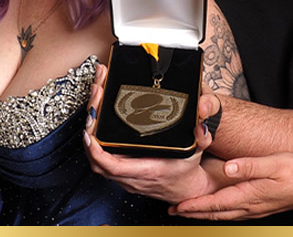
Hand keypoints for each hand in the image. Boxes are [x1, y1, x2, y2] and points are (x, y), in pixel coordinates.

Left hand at [83, 63, 218, 203]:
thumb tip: (200, 126)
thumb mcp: (197, 152)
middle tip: (93, 104)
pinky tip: (96, 121)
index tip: (90, 131)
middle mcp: (130, 177)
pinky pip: (101, 160)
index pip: (112, 166)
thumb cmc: (186, 171)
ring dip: (90, 135)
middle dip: (90, 132)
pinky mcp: (121, 172)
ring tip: (93, 106)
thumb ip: (202, 139)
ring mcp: (124, 176)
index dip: (96, 150)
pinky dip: (95, 142)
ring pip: (96, 160)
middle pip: (97, 160)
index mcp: (146, 171)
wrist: (185, 188)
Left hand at [172, 153, 292, 220]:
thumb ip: (250, 165)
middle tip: (174, 211)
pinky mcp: (261, 208)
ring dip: (205, 215)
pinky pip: (234, 214)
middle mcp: (251, 206)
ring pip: (224, 216)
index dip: (195, 206)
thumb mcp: (274, 163)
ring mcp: (256, 209)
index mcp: (250, 195)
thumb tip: (228, 167)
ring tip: (189, 211)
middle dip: (194, 213)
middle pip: (216, 214)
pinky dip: (220, 213)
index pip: (216, 203)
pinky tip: (217, 209)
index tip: (178, 206)